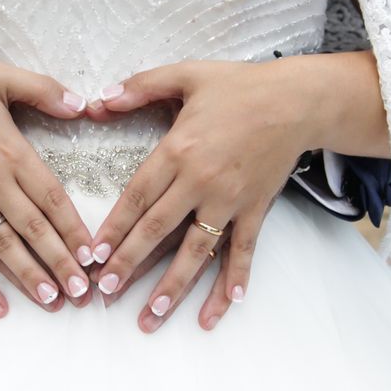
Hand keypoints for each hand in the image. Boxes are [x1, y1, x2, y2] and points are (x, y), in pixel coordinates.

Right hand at [0, 61, 93, 307]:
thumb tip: (82, 106)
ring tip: (48, 301)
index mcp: (14, 154)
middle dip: (59, 262)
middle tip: (80, 292)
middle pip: (33, 229)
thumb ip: (45, 90)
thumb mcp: (3, 77)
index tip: (91, 255)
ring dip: (25, 275)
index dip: (74, 229)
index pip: (52, 199)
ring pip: (0, 245)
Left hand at [88, 59, 323, 330]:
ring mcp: (230, 200)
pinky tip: (227, 305)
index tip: (93, 256)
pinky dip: (236, 276)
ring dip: (174, 285)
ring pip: (197, 250)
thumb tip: (97, 101)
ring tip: (152, 315)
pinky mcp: (256, 209)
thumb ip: (140, 87)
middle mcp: (200, 181)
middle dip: (130, 264)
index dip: (113, 228)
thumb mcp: (185, 75)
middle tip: (105, 292)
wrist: (297, 100)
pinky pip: (244, 248)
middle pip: (158, 230)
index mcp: (178, 150)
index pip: (137, 197)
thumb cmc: (239, 86)